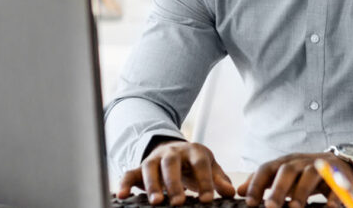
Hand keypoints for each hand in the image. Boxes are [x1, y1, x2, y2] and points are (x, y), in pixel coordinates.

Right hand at [117, 141, 235, 204]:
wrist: (175, 150)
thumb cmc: (194, 163)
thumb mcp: (209, 167)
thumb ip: (219, 180)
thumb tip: (231, 193)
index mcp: (193, 151)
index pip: (200, 163)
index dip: (204, 181)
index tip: (208, 199)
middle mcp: (172, 152)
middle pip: (171, 163)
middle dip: (174, 183)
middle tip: (179, 202)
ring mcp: (154, 158)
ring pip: (150, 167)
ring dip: (152, 185)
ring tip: (156, 202)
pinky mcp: (140, 167)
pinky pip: (129, 173)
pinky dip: (124, 183)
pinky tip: (122, 195)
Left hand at [236, 153, 352, 207]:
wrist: (338, 164)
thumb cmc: (304, 173)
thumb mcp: (283, 174)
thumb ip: (263, 182)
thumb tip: (240, 191)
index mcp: (285, 162)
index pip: (267, 168)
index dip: (257, 184)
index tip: (249, 202)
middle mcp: (300, 161)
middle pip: (288, 170)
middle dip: (278, 189)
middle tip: (270, 207)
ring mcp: (320, 166)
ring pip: (310, 174)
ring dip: (302, 191)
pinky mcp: (338, 175)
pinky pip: (335, 184)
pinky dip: (332, 196)